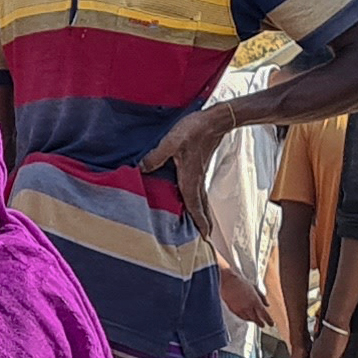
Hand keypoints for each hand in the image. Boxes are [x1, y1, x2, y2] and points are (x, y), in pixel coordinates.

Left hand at [137, 100, 239, 239]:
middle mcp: (196, 180)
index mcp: (190, 179)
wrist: (215, 120)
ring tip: (203, 224)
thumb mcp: (171, 143)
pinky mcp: (200, 167)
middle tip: (206, 237)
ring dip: (202, 212)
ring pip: (201, 199)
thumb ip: (156, 157)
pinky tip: (196, 199)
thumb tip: (141, 169)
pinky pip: (200, 189)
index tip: (206, 237)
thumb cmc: (194, 131)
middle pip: (201, 207)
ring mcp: (200, 174)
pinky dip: (200, 200)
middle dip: (204, 222)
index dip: (200, 222)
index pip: (195, 207)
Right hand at [215, 260, 269, 328]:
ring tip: (255, 320)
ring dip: (252, 320)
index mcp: (255, 301)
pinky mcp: (234, 310)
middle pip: (256, 319)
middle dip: (260, 323)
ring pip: (248, 319)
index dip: (269, 320)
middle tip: (263, 325)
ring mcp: (240, 309)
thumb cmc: (242, 283)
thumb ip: (263, 298)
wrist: (229, 282)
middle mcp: (248, 307)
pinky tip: (247, 317)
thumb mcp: (255, 288)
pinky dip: (245, 318)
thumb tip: (267, 305)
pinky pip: (241, 317)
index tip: (271, 324)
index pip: (264, 314)